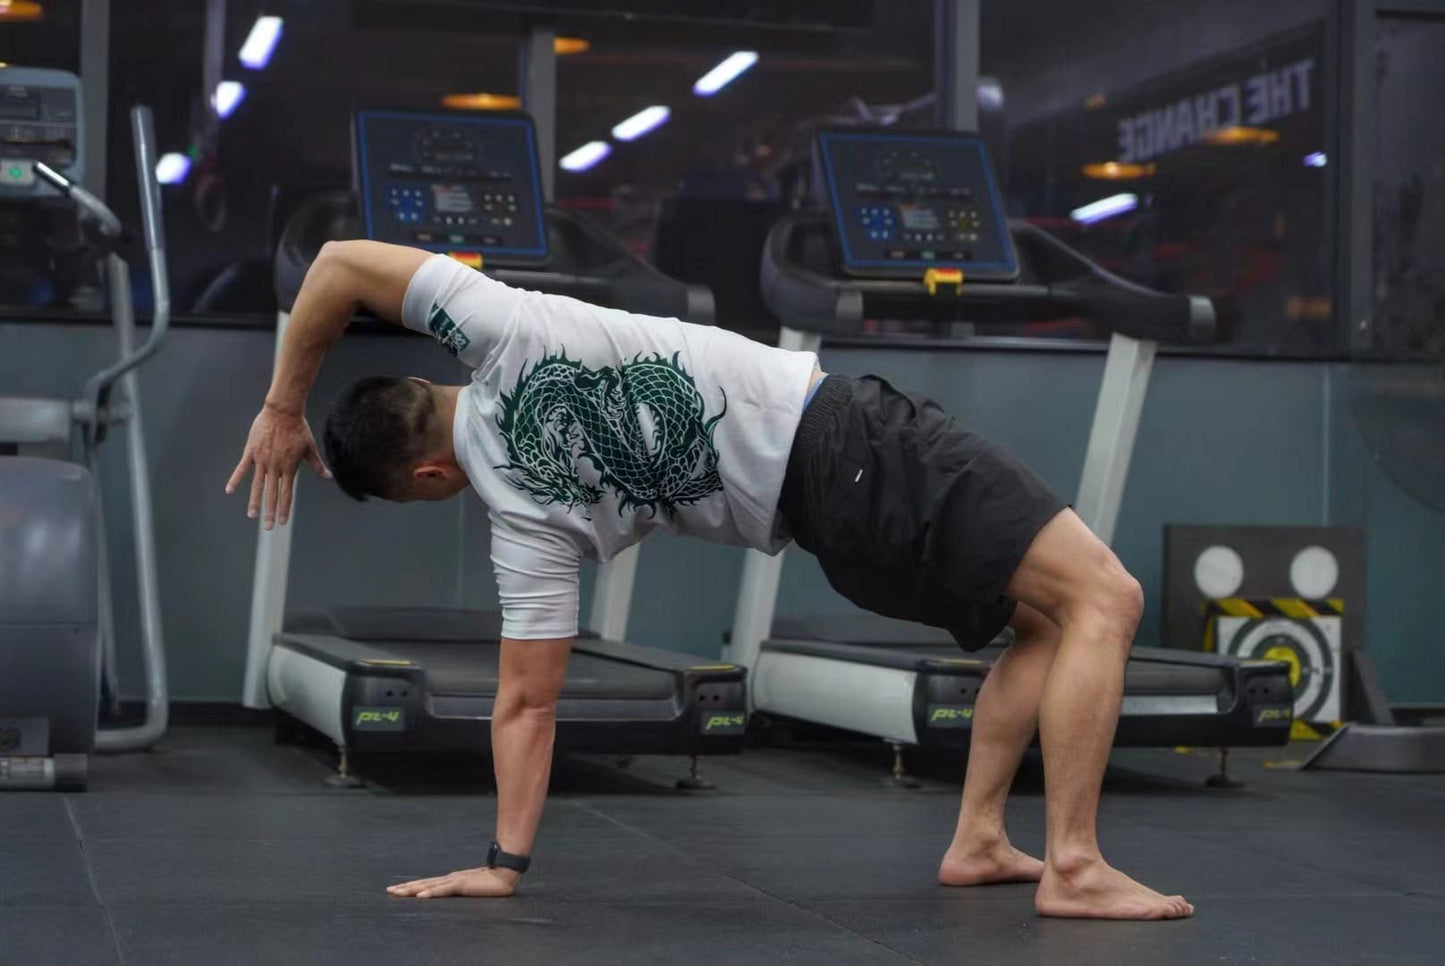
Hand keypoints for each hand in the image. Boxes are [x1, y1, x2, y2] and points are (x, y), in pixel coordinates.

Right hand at [225, 403, 330, 528]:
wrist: (283, 411)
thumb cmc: (298, 428)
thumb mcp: (310, 447)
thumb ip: (318, 465)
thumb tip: (329, 477)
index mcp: (289, 468)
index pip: (287, 494)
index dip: (285, 509)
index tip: (283, 522)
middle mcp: (275, 467)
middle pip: (272, 494)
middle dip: (270, 511)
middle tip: (268, 527)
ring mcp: (262, 460)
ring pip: (257, 485)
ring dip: (254, 501)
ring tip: (252, 515)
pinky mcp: (251, 452)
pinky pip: (242, 469)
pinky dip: (235, 479)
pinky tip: (229, 490)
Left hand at [386, 867, 519, 898]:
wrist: (505, 874)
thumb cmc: (493, 880)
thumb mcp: (474, 886)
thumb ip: (465, 888)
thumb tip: (459, 890)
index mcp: (452, 880)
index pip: (428, 884)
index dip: (412, 886)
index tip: (398, 889)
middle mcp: (449, 878)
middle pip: (423, 883)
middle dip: (405, 888)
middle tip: (389, 891)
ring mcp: (454, 881)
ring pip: (428, 885)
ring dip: (411, 890)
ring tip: (397, 893)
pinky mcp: (461, 885)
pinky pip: (442, 890)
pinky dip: (430, 893)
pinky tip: (419, 896)